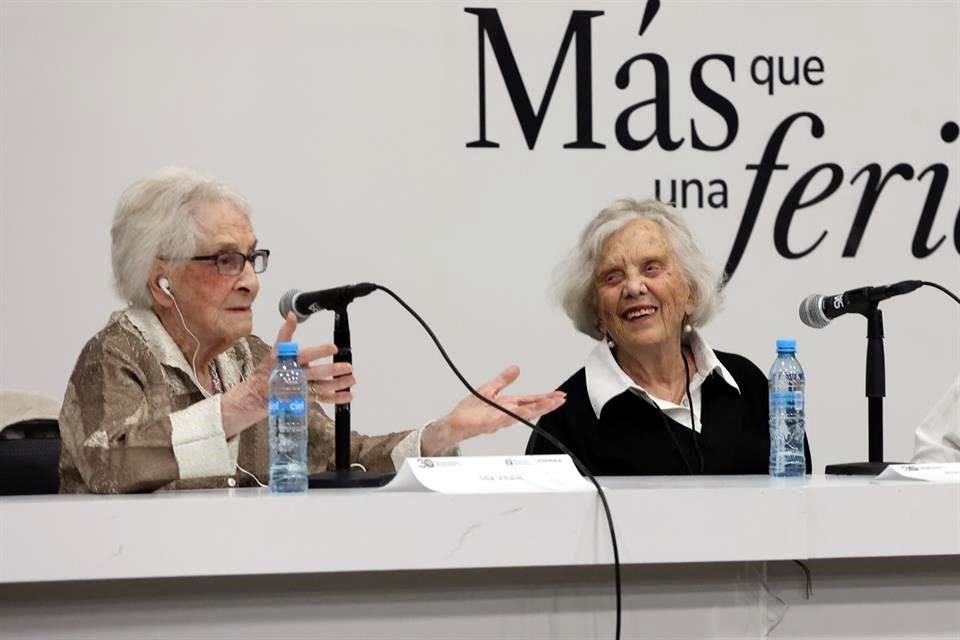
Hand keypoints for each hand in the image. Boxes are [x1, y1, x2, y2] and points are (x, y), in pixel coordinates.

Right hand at [222, 312, 355, 436]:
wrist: (260, 392)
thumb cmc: (270, 368)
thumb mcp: (275, 349)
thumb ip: (286, 332)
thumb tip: (291, 315)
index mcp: (289, 362)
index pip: (305, 355)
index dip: (319, 351)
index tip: (334, 348)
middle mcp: (297, 376)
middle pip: (316, 373)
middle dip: (333, 370)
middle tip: (348, 367)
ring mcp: (302, 389)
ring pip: (322, 387)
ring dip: (338, 384)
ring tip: (352, 379)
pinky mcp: (307, 398)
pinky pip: (323, 399)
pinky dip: (337, 398)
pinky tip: (349, 394)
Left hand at [421, 366, 565, 454]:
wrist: (454, 423)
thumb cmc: (469, 411)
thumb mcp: (489, 389)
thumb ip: (504, 379)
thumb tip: (516, 368)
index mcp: (508, 405)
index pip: (531, 401)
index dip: (545, 398)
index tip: (558, 395)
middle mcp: (507, 412)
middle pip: (532, 408)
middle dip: (547, 404)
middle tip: (561, 399)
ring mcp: (501, 418)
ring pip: (523, 414)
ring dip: (538, 409)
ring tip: (551, 403)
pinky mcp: (491, 422)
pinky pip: (507, 418)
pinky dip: (518, 415)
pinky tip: (527, 411)